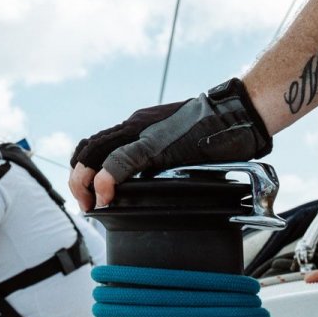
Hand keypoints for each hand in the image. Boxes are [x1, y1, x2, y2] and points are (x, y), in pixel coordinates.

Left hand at [68, 79, 271, 209]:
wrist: (240, 113)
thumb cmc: (218, 131)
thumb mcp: (178, 144)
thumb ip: (160, 159)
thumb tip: (154, 184)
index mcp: (137, 126)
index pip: (96, 144)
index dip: (85, 169)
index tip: (88, 193)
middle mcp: (133, 126)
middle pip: (87, 148)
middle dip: (77, 179)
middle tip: (84, 203)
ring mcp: (141, 133)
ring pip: (93, 152)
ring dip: (83, 181)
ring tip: (89, 203)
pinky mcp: (154, 146)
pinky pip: (118, 162)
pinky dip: (104, 181)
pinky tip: (105, 198)